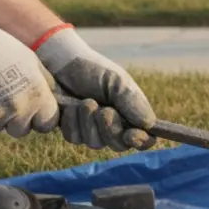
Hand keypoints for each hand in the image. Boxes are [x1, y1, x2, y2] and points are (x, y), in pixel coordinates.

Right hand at [0, 0, 58, 137]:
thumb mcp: (30, 61)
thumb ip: (44, 84)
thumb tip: (56, 99)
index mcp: (36, 95)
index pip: (47, 124)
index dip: (40, 118)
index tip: (33, 110)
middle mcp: (17, 109)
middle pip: (21, 130)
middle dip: (15, 120)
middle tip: (4, 98)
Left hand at [33, 25, 156, 151]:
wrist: (59, 63)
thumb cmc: (93, 70)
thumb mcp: (117, 81)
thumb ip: (133, 102)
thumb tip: (149, 124)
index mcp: (131, 114)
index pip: (145, 138)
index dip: (141, 141)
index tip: (131, 134)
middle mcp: (113, 125)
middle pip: (119, 145)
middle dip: (111, 129)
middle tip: (104, 111)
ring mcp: (91, 130)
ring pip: (95, 143)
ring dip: (89, 122)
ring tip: (84, 102)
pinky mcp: (72, 130)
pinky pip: (75, 138)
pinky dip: (73, 122)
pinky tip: (69, 107)